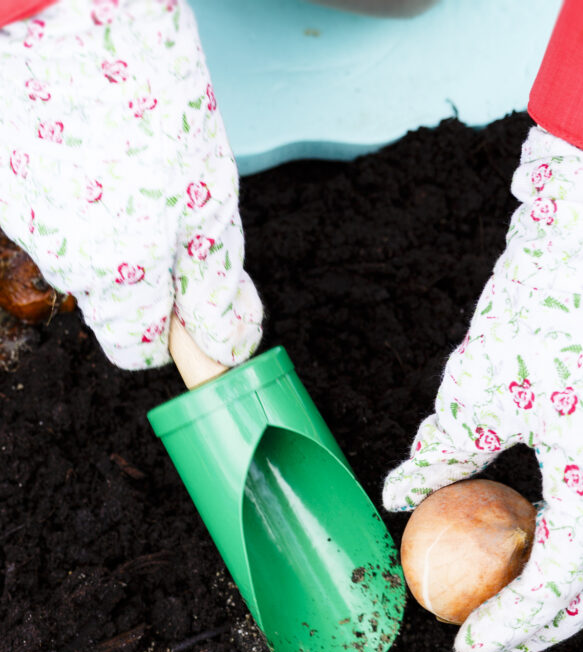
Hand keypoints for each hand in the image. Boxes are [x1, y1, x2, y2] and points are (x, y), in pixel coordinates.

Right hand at [0, 0, 260, 369]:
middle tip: (171, 206)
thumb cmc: (151, 95)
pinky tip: (94, 134)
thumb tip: (224, 348)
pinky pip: (48, 202)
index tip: (190, 301)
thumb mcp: (211, 202)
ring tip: (131, 153)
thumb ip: (214, 285)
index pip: (136, 350)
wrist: (69, 2)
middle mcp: (59, 256)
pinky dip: (75, 183)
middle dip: (144, 269)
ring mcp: (20, 213)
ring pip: (78, 247)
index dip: (170, 332)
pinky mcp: (0, 176)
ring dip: (110, 220)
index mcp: (117, 273)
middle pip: (110, 297)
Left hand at [383, 127, 582, 651]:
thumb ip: (441, 453)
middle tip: (492, 644)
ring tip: (535, 610)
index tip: (464, 647)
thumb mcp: (477, 390)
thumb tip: (398, 495)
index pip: (556, 583)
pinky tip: (574, 548)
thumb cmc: (538, 308)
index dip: (510, 625)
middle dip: (548, 626)